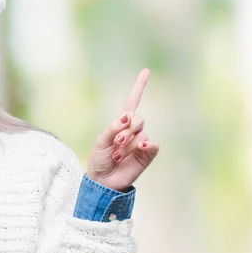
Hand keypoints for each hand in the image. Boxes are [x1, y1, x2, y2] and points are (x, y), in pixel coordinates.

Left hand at [86, 68, 159, 191]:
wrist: (103, 181)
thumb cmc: (99, 160)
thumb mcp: (101, 141)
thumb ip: (113, 128)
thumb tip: (127, 116)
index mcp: (120, 124)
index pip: (132, 102)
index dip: (139, 87)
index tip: (146, 71)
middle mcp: (133, 131)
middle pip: (138, 119)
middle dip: (127, 130)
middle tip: (116, 143)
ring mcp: (141, 142)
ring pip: (142, 133)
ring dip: (129, 143)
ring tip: (118, 155)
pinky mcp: (147, 154)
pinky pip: (152, 144)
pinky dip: (147, 144)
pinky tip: (140, 147)